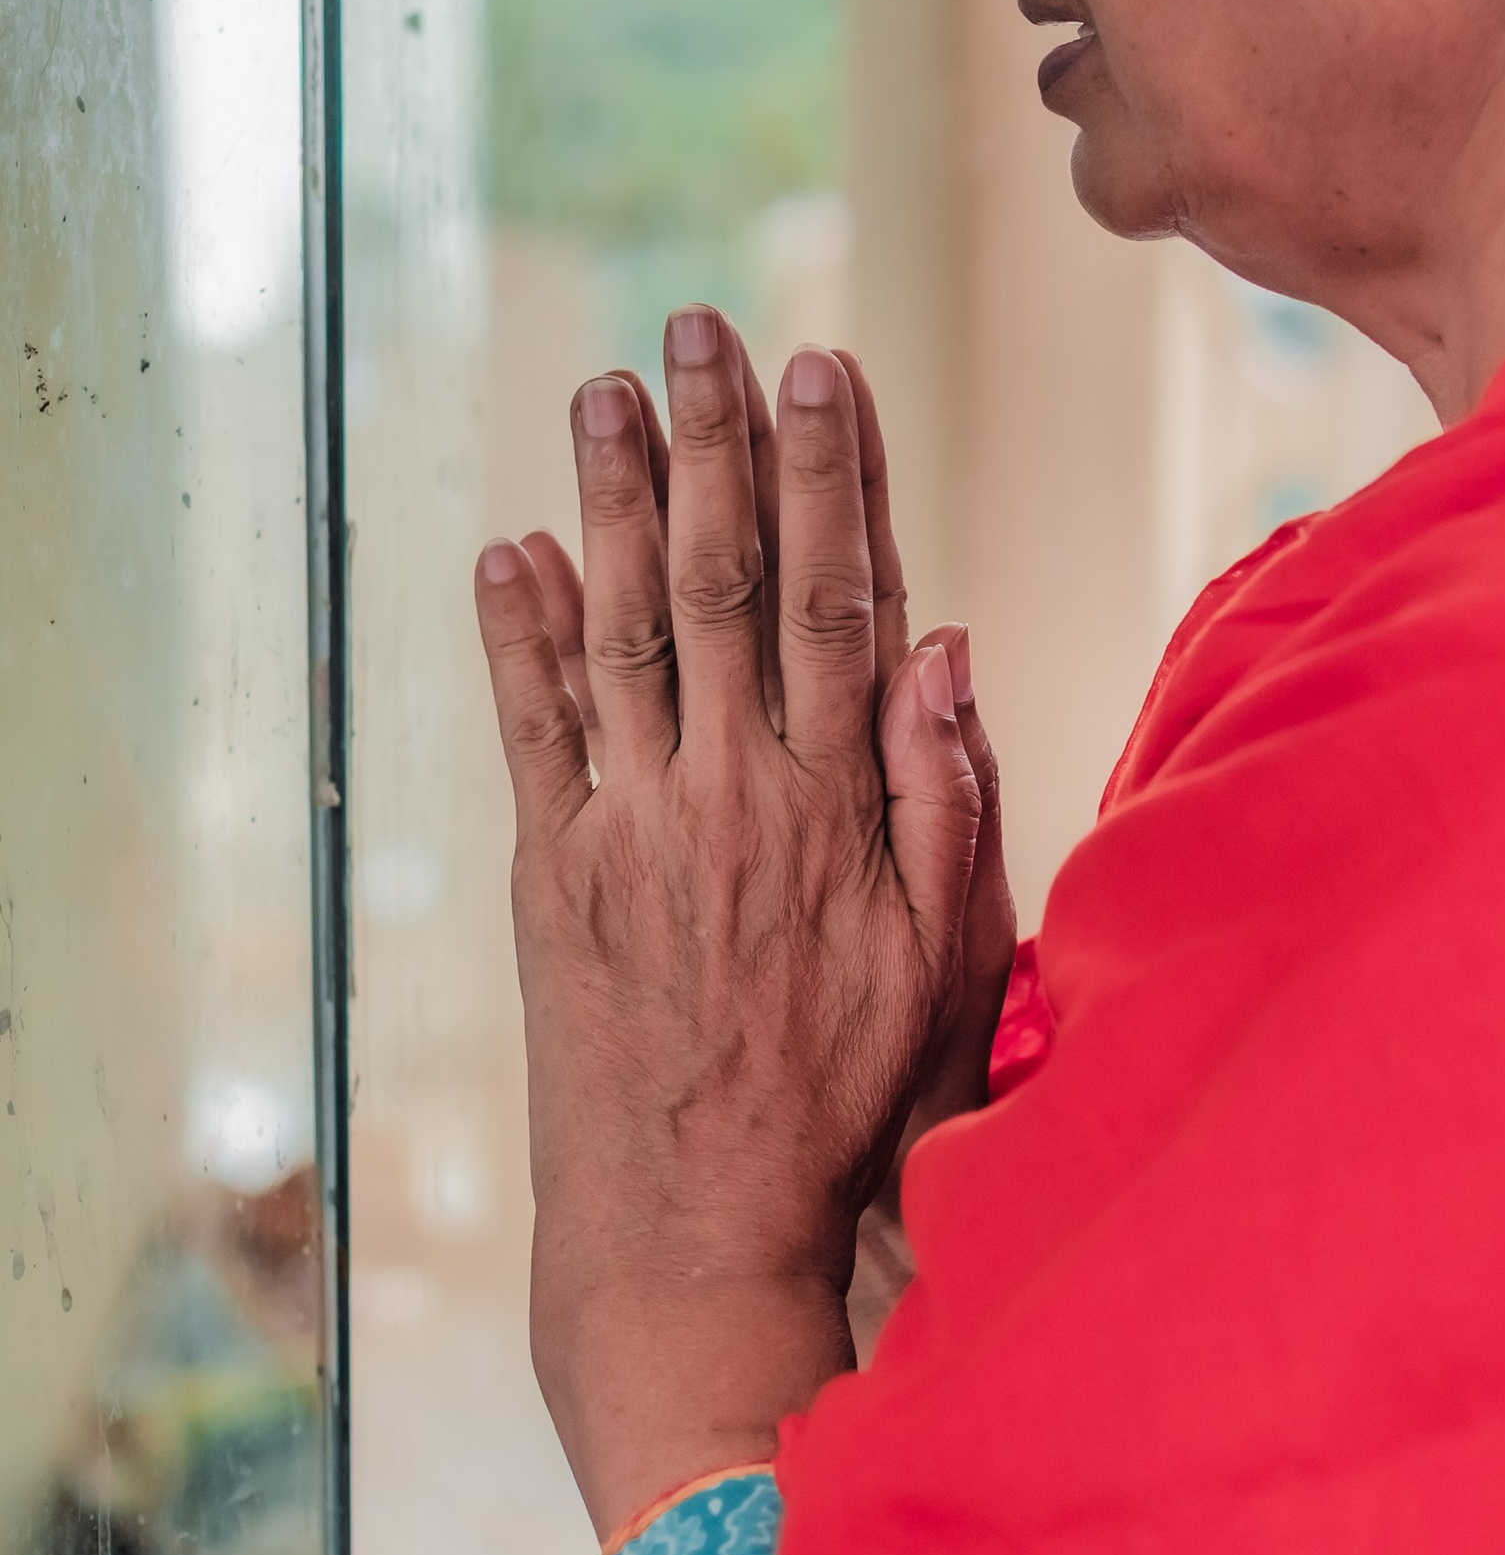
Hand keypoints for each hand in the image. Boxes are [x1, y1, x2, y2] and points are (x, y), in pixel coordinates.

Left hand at [475, 310, 1006, 1535]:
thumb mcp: (949, 961)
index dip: (833, 474)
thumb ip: (949, 799)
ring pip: (619, 626)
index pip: (842, 597)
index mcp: (837, 805)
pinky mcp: (550, 876)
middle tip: (701, 327)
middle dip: (714, 443)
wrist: (699, 1227)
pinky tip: (504, 547)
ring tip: (603, 389)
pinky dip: (512, 632)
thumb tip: (946, 649)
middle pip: (722, 579)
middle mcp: (731, 794)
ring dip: (608, 498)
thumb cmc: (847, 1102)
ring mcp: (631, 828)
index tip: (825, 370)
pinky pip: (530, 728)